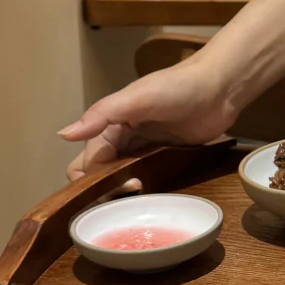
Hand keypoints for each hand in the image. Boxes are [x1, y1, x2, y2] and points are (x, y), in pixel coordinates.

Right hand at [59, 56, 238, 180]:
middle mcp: (122, 139)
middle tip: (130, 195)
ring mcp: (143, 149)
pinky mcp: (164, 156)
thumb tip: (63, 134)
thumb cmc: (179, 87)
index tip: (122, 186)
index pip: (87, 164)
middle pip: (98, 174)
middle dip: (105, 190)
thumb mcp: (138, 98)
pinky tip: (153, 194)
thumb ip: (102, 114)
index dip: (96, 181)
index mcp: (109, 125)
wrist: (221, 87)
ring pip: (120, 178)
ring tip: (142, 197)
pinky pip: (145, 176)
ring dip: (123, 191)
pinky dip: (144, 187)